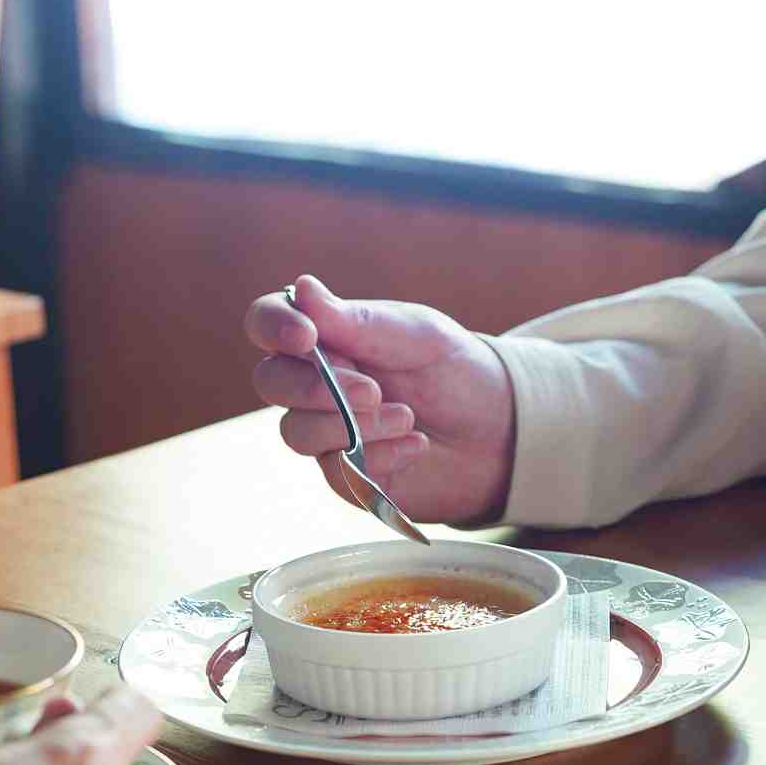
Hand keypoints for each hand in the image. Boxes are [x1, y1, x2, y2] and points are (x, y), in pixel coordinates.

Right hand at [245, 274, 516, 523]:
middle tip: (375, 390)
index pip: (267, 322)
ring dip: (354, 425)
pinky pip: (335, 471)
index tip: (307, 337)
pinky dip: (379, 456)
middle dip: (318, 389)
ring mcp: (324, 432)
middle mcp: (313, 384)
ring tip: (407, 416)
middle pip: (271, 382)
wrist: (498, 431)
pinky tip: (416, 444)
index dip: (274, 327)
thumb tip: (301, 288)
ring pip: (297, 432)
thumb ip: (358, 320)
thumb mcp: (416, 335)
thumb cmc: (454, 371)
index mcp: (325, 337)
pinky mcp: (344, 476)